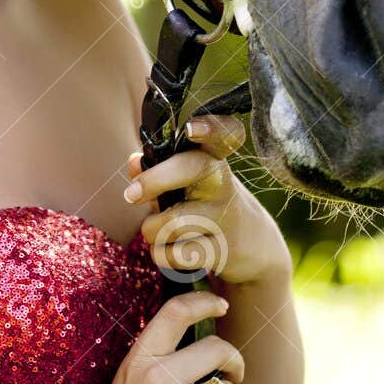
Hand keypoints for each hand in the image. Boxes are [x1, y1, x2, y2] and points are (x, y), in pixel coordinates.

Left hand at [124, 114, 291, 286]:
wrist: (252, 244)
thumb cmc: (207, 203)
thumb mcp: (187, 182)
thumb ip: (157, 170)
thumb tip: (133, 162)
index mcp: (212, 158)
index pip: (220, 135)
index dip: (208, 128)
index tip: (190, 129)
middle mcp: (222, 182)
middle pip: (190, 168)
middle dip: (153, 180)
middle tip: (131, 195)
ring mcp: (225, 215)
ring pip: (173, 221)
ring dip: (152, 230)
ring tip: (154, 232)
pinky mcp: (224, 248)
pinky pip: (177, 254)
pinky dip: (162, 255)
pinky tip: (166, 252)